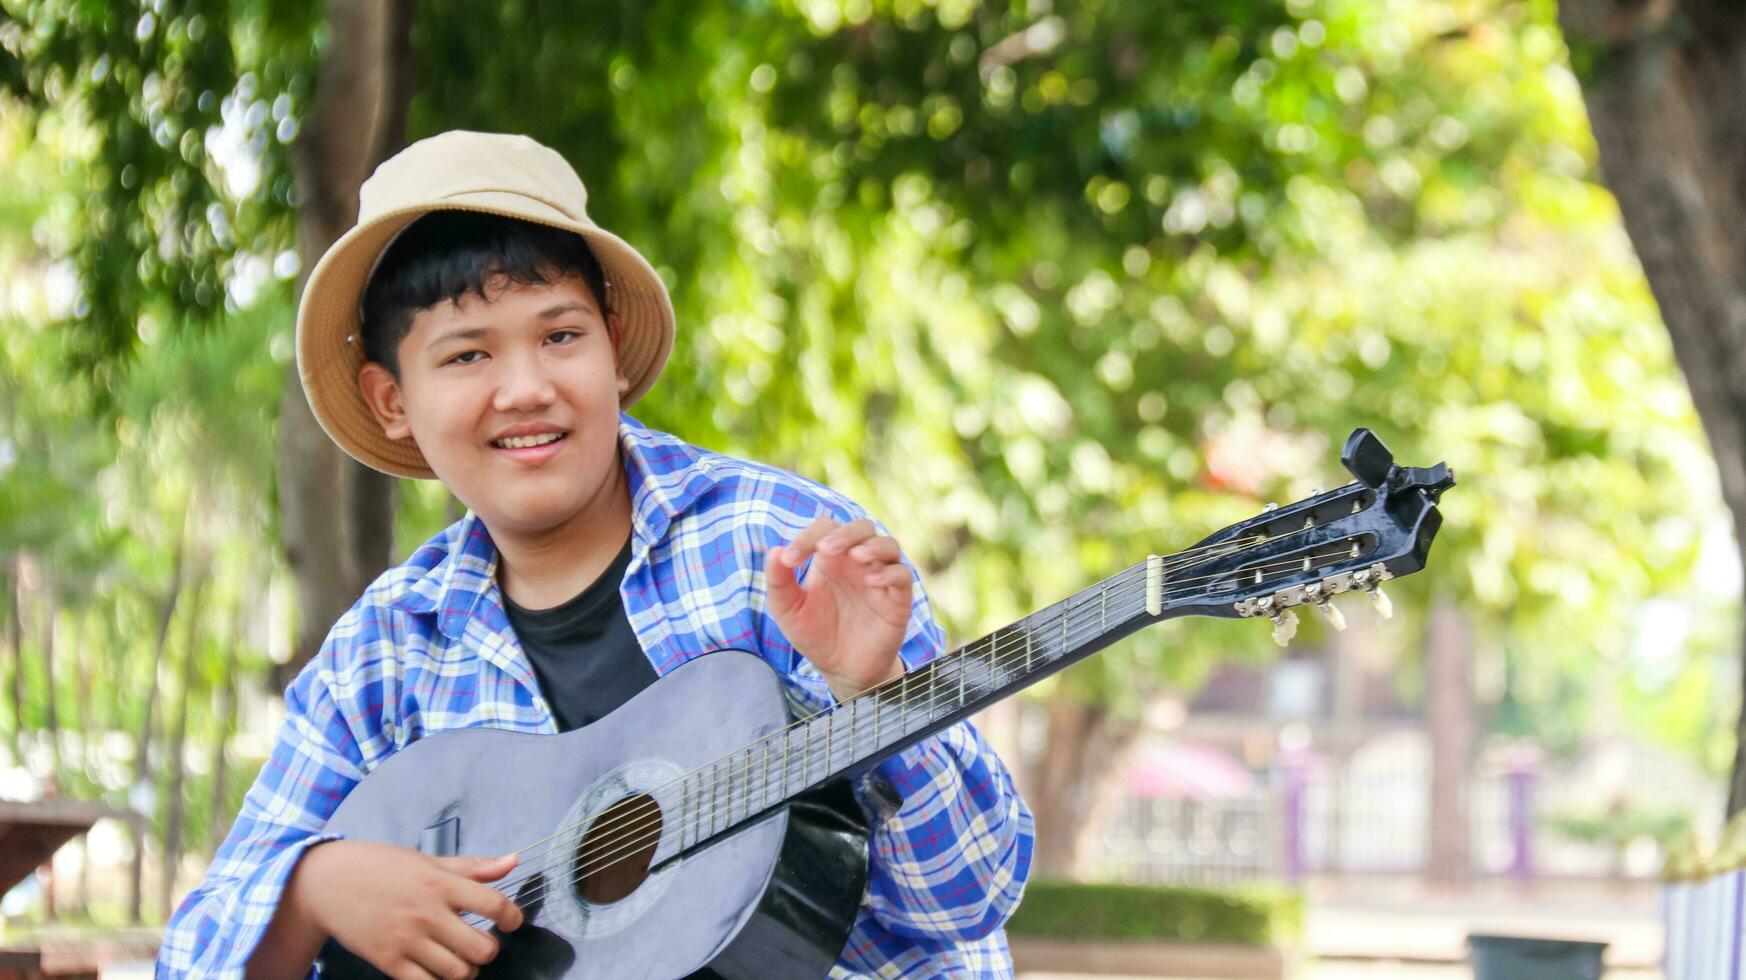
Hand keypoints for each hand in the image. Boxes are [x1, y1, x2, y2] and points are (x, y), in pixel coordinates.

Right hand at [284, 840, 522, 979]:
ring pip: (458, 972)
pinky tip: (437, 970)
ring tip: (460, 959)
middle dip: (489, 950)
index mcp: (440, 883)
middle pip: (482, 948)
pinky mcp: (387, 961)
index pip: (494, 904)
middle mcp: (427, 913)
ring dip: (467, 970)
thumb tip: (512, 862)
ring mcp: (406, 940)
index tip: (511, 921)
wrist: (327, 883)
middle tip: (480, 943)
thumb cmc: (380, 868)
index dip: (512, 917)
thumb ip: (472, 867)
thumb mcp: (427, 861)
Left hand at [766, 516, 911, 700]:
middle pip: (861, 528)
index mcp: (830, 559)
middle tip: (824, 550)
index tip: (790, 560)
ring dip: (872, 546)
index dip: (807, 536)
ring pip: (888, 544)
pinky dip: (889, 573)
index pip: (825, 529)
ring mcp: (879, 578)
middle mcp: (857, 563)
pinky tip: (872, 581)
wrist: (841, 670)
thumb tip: (775, 551)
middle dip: (844, 534)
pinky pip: (902, 575)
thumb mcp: (788, 611)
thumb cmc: (815, 635)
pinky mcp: (897, 599)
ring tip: (855, 557)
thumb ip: (779, 581)